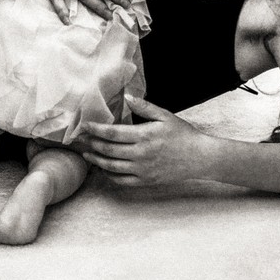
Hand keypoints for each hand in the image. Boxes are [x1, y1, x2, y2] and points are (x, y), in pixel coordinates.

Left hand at [80, 97, 212, 186]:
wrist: (199, 157)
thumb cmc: (183, 135)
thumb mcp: (165, 116)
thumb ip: (144, 107)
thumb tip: (127, 98)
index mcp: (144, 136)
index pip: (113, 133)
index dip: (96, 129)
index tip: (85, 126)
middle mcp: (140, 154)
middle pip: (108, 150)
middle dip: (91, 144)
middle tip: (79, 139)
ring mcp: (142, 170)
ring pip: (112, 167)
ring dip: (96, 160)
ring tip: (87, 153)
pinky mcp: (146, 181)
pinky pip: (122, 180)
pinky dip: (109, 175)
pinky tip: (104, 169)